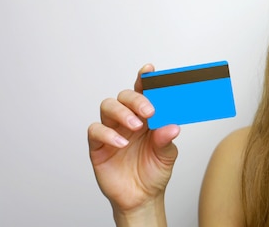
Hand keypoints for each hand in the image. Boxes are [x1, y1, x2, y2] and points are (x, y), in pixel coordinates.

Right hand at [88, 64, 180, 215]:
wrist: (141, 198)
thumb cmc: (154, 171)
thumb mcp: (167, 156)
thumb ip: (167, 140)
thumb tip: (172, 126)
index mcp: (146, 117)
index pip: (144, 92)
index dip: (145, 79)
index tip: (149, 70)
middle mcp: (128, 120)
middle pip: (124, 96)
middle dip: (136, 99)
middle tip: (149, 110)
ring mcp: (112, 130)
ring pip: (108, 107)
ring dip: (122, 113)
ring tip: (136, 126)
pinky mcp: (98, 146)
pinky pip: (96, 131)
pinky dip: (108, 134)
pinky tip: (122, 143)